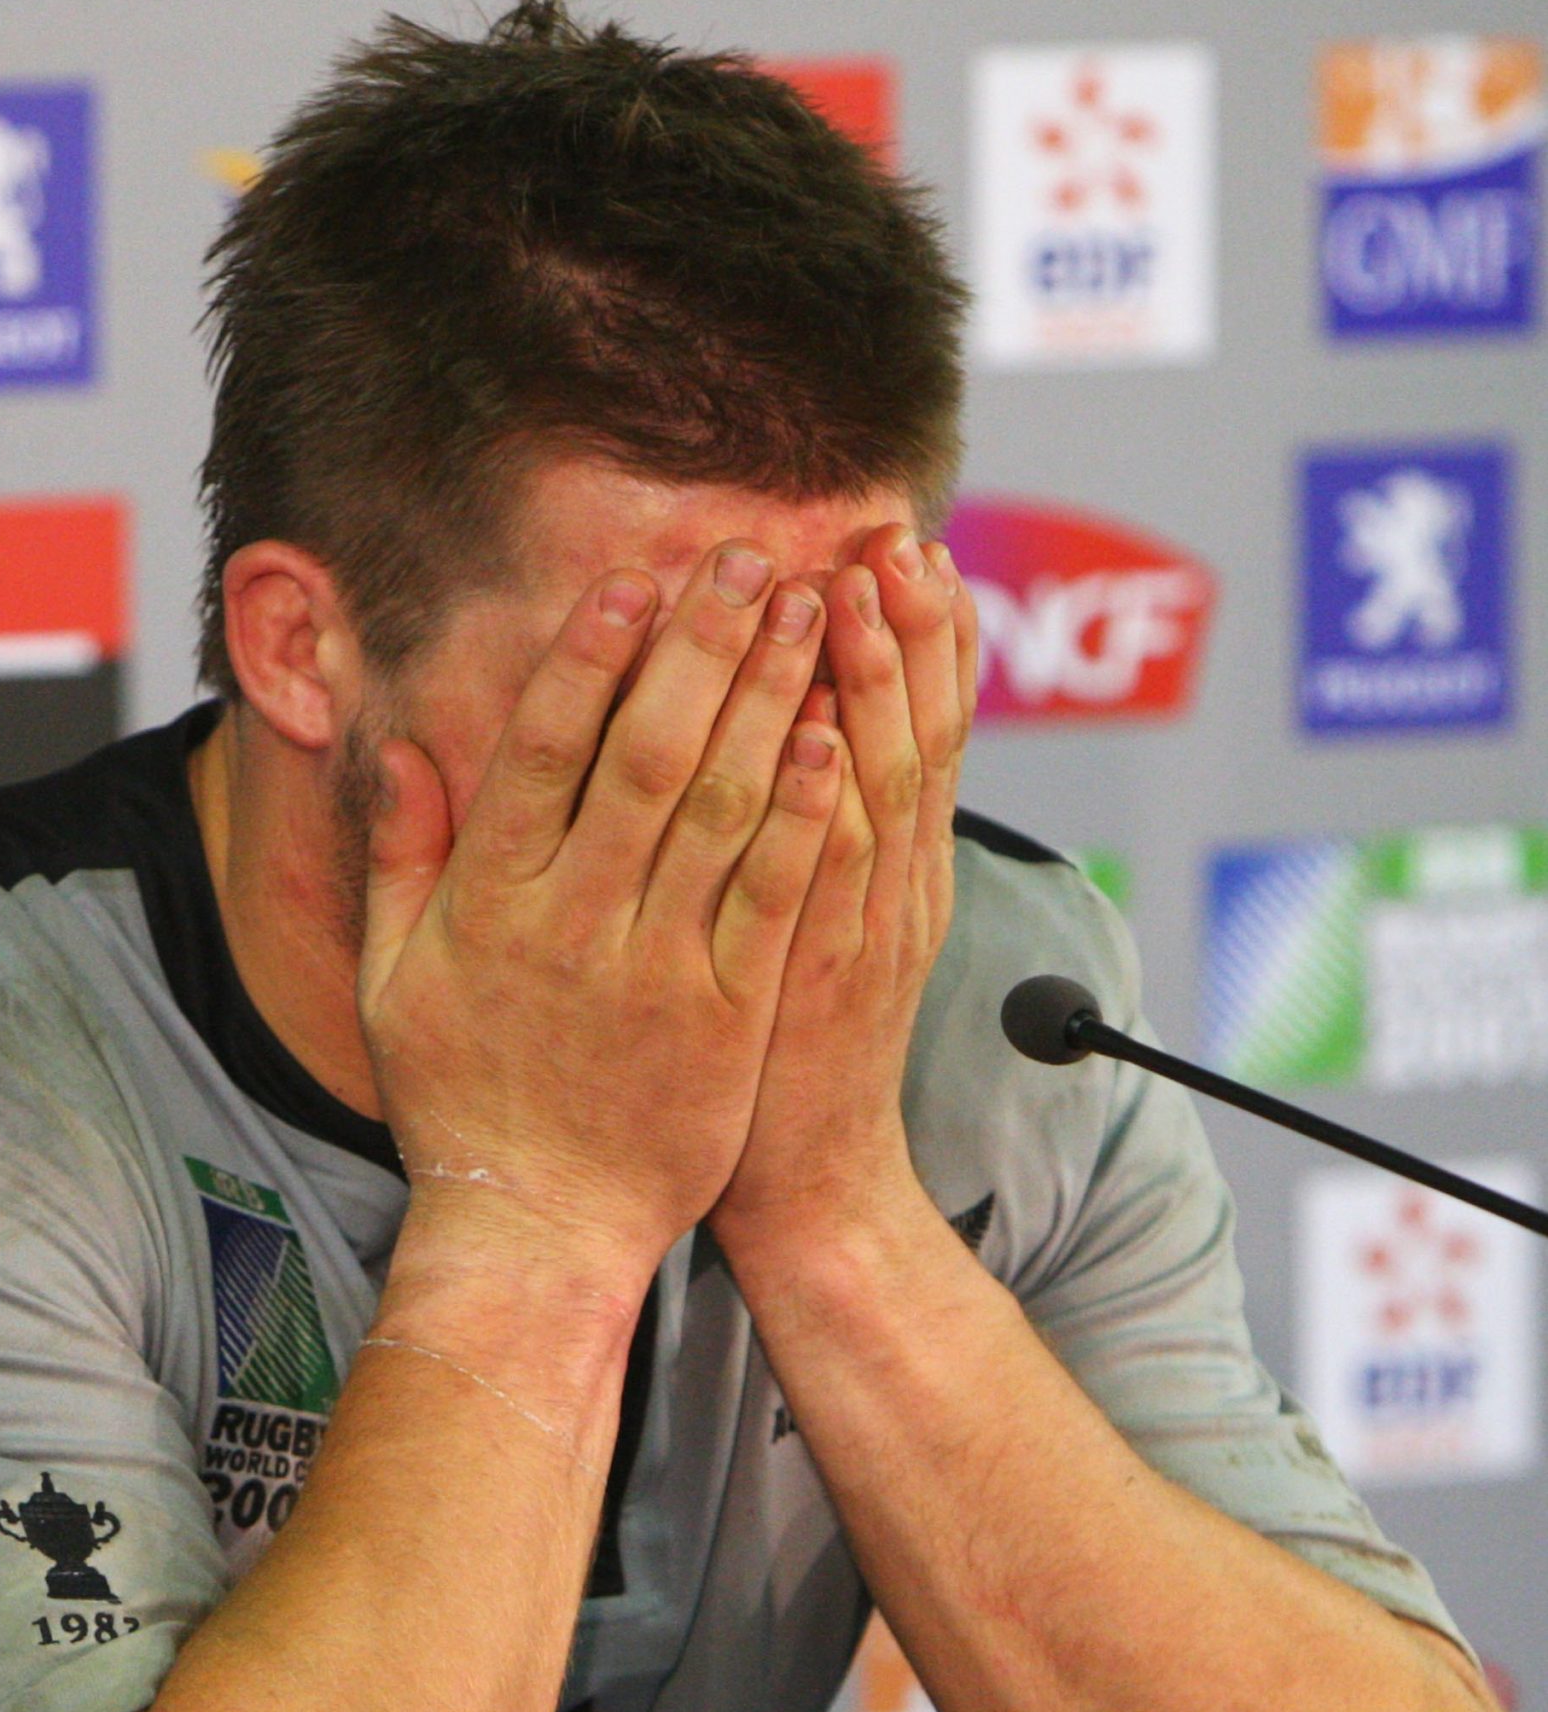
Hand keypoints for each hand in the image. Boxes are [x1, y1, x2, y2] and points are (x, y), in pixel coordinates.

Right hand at [359, 542, 845, 1296]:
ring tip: (806, 612)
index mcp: (490, 901)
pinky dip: (803, 813)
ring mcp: (656, 967)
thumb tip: (400, 748)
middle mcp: (574, 921)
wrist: (537, 1227)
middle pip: (645, 753)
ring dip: (767, 698)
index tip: (630, 577)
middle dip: (698, 644)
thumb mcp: (392, 981)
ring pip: (720, 807)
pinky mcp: (726, 1014)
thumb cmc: (460, 1101)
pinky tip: (835, 737)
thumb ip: (402, 860)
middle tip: (744, 557)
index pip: (540, 749)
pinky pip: (772, 895)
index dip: (588, 655)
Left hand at [710, 524, 977, 1283]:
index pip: (922, 725)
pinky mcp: (818, 979)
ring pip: (882, 785)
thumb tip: (809, 726)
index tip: (904, 542)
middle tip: (893, 530)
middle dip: (911, 627)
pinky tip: (823, 729)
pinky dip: (833, 800)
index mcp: (898, 866)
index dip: (921, 633)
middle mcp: (899, 884)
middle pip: (919, 734)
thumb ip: (824, 829)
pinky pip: (827, 875)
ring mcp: (865, 930)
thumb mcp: (824, 923)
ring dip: (876, 683)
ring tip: (861, 585)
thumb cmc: (788, 1049)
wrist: (806, 1182)